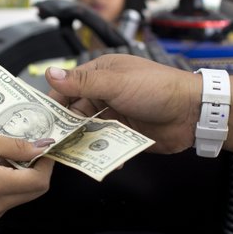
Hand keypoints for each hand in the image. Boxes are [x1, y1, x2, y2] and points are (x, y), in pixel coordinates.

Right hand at [0, 132, 52, 218]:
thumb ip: (15, 145)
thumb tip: (43, 146)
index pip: (39, 180)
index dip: (47, 163)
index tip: (42, 146)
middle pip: (37, 190)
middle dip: (39, 168)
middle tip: (28, 149)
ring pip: (27, 194)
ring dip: (26, 174)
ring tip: (8, 156)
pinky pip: (14, 197)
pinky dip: (14, 181)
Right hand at [44, 53, 199, 153]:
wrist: (192, 112)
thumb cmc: (158, 88)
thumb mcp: (116, 82)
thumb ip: (82, 82)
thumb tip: (51, 73)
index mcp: (101, 74)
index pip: (67, 88)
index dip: (52, 104)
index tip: (40, 121)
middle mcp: (105, 94)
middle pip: (74, 114)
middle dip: (65, 128)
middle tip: (54, 143)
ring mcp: (114, 116)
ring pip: (88, 132)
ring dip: (81, 143)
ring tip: (72, 155)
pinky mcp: (124, 135)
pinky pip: (105, 146)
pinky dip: (101, 153)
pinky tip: (99, 160)